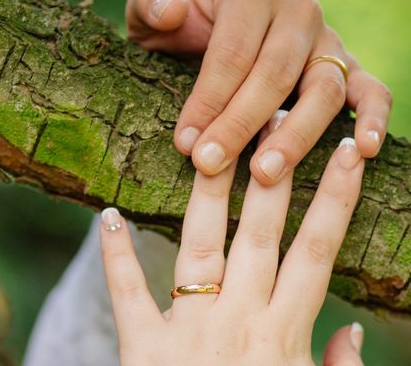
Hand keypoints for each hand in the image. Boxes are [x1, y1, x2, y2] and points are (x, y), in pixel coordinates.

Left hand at [99, 117, 364, 364]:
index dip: (336, 197)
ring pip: (201, 247)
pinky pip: (128, 293)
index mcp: (284, 337)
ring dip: (207, 194)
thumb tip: (353, 327)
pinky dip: (116, 255)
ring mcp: (188, 331)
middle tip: (273, 116)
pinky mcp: (142, 348)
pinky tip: (106, 214)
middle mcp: (238, 323)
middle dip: (272, 172)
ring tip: (209, 142)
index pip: (319, 251)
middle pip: (260, 234)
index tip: (348, 152)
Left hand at [126, 0, 391, 183]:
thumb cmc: (175, 33)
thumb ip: (151, 3)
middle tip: (210, 165)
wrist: (205, 39)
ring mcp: (328, 41)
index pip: (232, 53)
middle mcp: (297, 13)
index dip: (208, 100)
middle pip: (275, 73)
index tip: (185, 143)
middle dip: (240, 124)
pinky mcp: (348, 69)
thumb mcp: (149, 14)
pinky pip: (372, 91)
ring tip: (265, 174)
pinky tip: (364, 152)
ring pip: (323, 88)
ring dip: (295, 135)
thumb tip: (172, 10)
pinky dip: (373, 118)